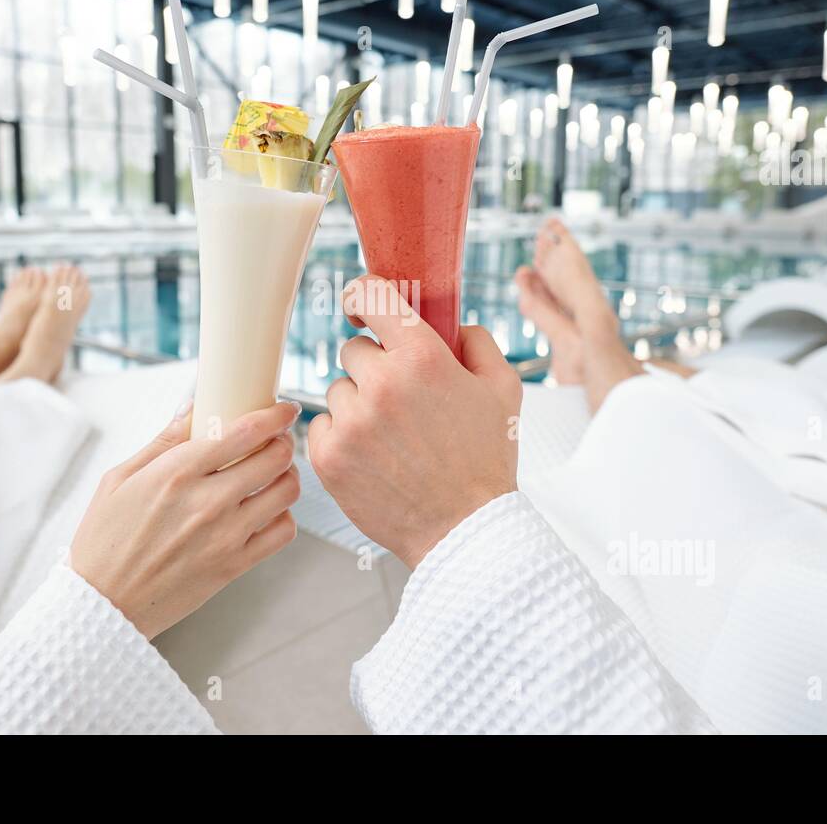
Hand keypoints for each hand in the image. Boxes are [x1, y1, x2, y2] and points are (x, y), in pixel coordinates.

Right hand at [70, 401, 300, 639]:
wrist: (102, 603)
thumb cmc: (104, 539)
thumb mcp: (119, 478)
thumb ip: (163, 441)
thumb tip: (193, 407)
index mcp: (177, 472)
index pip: (246, 431)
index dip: (275, 416)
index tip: (283, 410)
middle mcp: (207, 501)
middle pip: (276, 458)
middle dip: (283, 442)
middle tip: (277, 441)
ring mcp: (225, 536)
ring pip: (287, 492)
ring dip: (287, 476)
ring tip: (274, 474)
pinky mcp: (234, 566)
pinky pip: (283, 532)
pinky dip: (283, 516)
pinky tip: (267, 511)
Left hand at [308, 276, 521, 568]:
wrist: (464, 531)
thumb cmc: (486, 462)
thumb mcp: (503, 390)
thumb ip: (477, 341)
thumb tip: (450, 323)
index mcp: (423, 358)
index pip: (372, 297)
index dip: (364, 295)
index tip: (361, 304)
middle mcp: (382, 384)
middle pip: (353, 349)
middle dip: (375, 366)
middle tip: (400, 397)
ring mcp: (351, 422)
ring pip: (338, 389)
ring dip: (358, 403)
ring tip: (392, 436)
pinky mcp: (328, 456)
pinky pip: (323, 424)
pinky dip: (342, 436)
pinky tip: (374, 455)